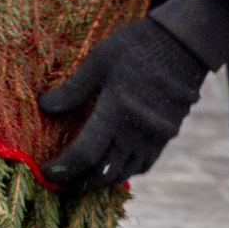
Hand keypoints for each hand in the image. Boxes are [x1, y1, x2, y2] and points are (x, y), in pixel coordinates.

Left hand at [37, 16, 209, 192]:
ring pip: (122, 173)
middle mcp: (136, 132)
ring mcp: (153, 138)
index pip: (84, 155)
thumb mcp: (99, 60)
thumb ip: (73, 89)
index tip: (45, 172)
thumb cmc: (137, 46)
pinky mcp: (165, 137)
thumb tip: (45, 107)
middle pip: (102, 173)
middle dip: (78, 182)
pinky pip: (141, 166)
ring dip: (99, 181)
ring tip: (79, 179)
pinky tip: (109, 167)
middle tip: (58, 182)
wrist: (183, 45)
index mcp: (115, 112)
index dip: (63, 169)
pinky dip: (122, 172)